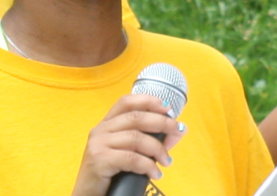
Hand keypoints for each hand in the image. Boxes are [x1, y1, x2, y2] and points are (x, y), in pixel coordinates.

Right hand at [71, 94, 186, 195]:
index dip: (147, 101)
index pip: (126, 102)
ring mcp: (98, 143)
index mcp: (106, 124)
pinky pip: (130, 158)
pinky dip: (148, 165)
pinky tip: (155, 173)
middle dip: (161, 122)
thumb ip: (152, 141)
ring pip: (135, 137)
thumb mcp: (131, 154)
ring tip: (166, 161)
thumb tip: (176, 132)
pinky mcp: (99, 160)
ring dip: (157, 148)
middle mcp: (100, 130)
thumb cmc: (110, 176)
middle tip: (177, 130)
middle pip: (135, 117)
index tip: (167, 107)